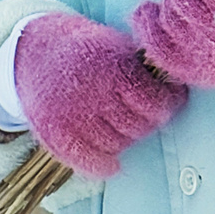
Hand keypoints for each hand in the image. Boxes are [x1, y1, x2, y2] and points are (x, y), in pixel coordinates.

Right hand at [10, 11, 188, 178]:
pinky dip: (103, 166)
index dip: (164, 105)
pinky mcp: (55, 133)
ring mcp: (72, 114)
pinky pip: (90, 162)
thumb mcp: (118, 48)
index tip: (161, 102)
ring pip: (116, 145)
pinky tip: (109, 162)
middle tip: (133, 113)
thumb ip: (145, 69)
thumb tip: (178, 90)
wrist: (36, 52)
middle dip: (142, 122)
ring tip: (114, 124)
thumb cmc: (89, 53)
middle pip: (138, 126)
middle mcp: (93, 91)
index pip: (157, 103)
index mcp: (113, 67)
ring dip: (121, 139)